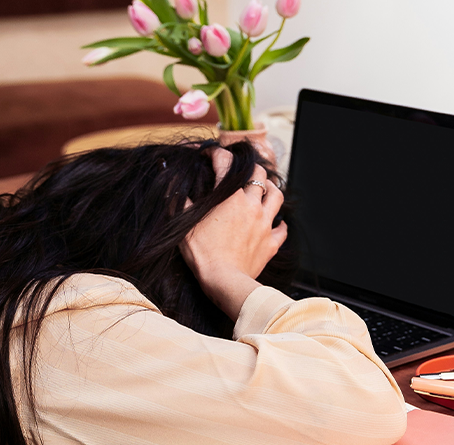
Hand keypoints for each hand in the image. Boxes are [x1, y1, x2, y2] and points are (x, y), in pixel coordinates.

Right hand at [180, 148, 286, 319]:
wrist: (224, 281)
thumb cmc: (203, 254)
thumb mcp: (184, 225)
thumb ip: (179, 202)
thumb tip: (171, 188)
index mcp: (230, 197)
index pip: (225, 163)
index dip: (216, 154)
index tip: (210, 155)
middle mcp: (251, 205)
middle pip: (259, 174)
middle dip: (250, 168)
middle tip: (242, 170)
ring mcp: (264, 224)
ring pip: (277, 196)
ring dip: (272, 188)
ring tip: (266, 188)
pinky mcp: (270, 243)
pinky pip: (282, 229)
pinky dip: (280, 224)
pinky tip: (276, 223)